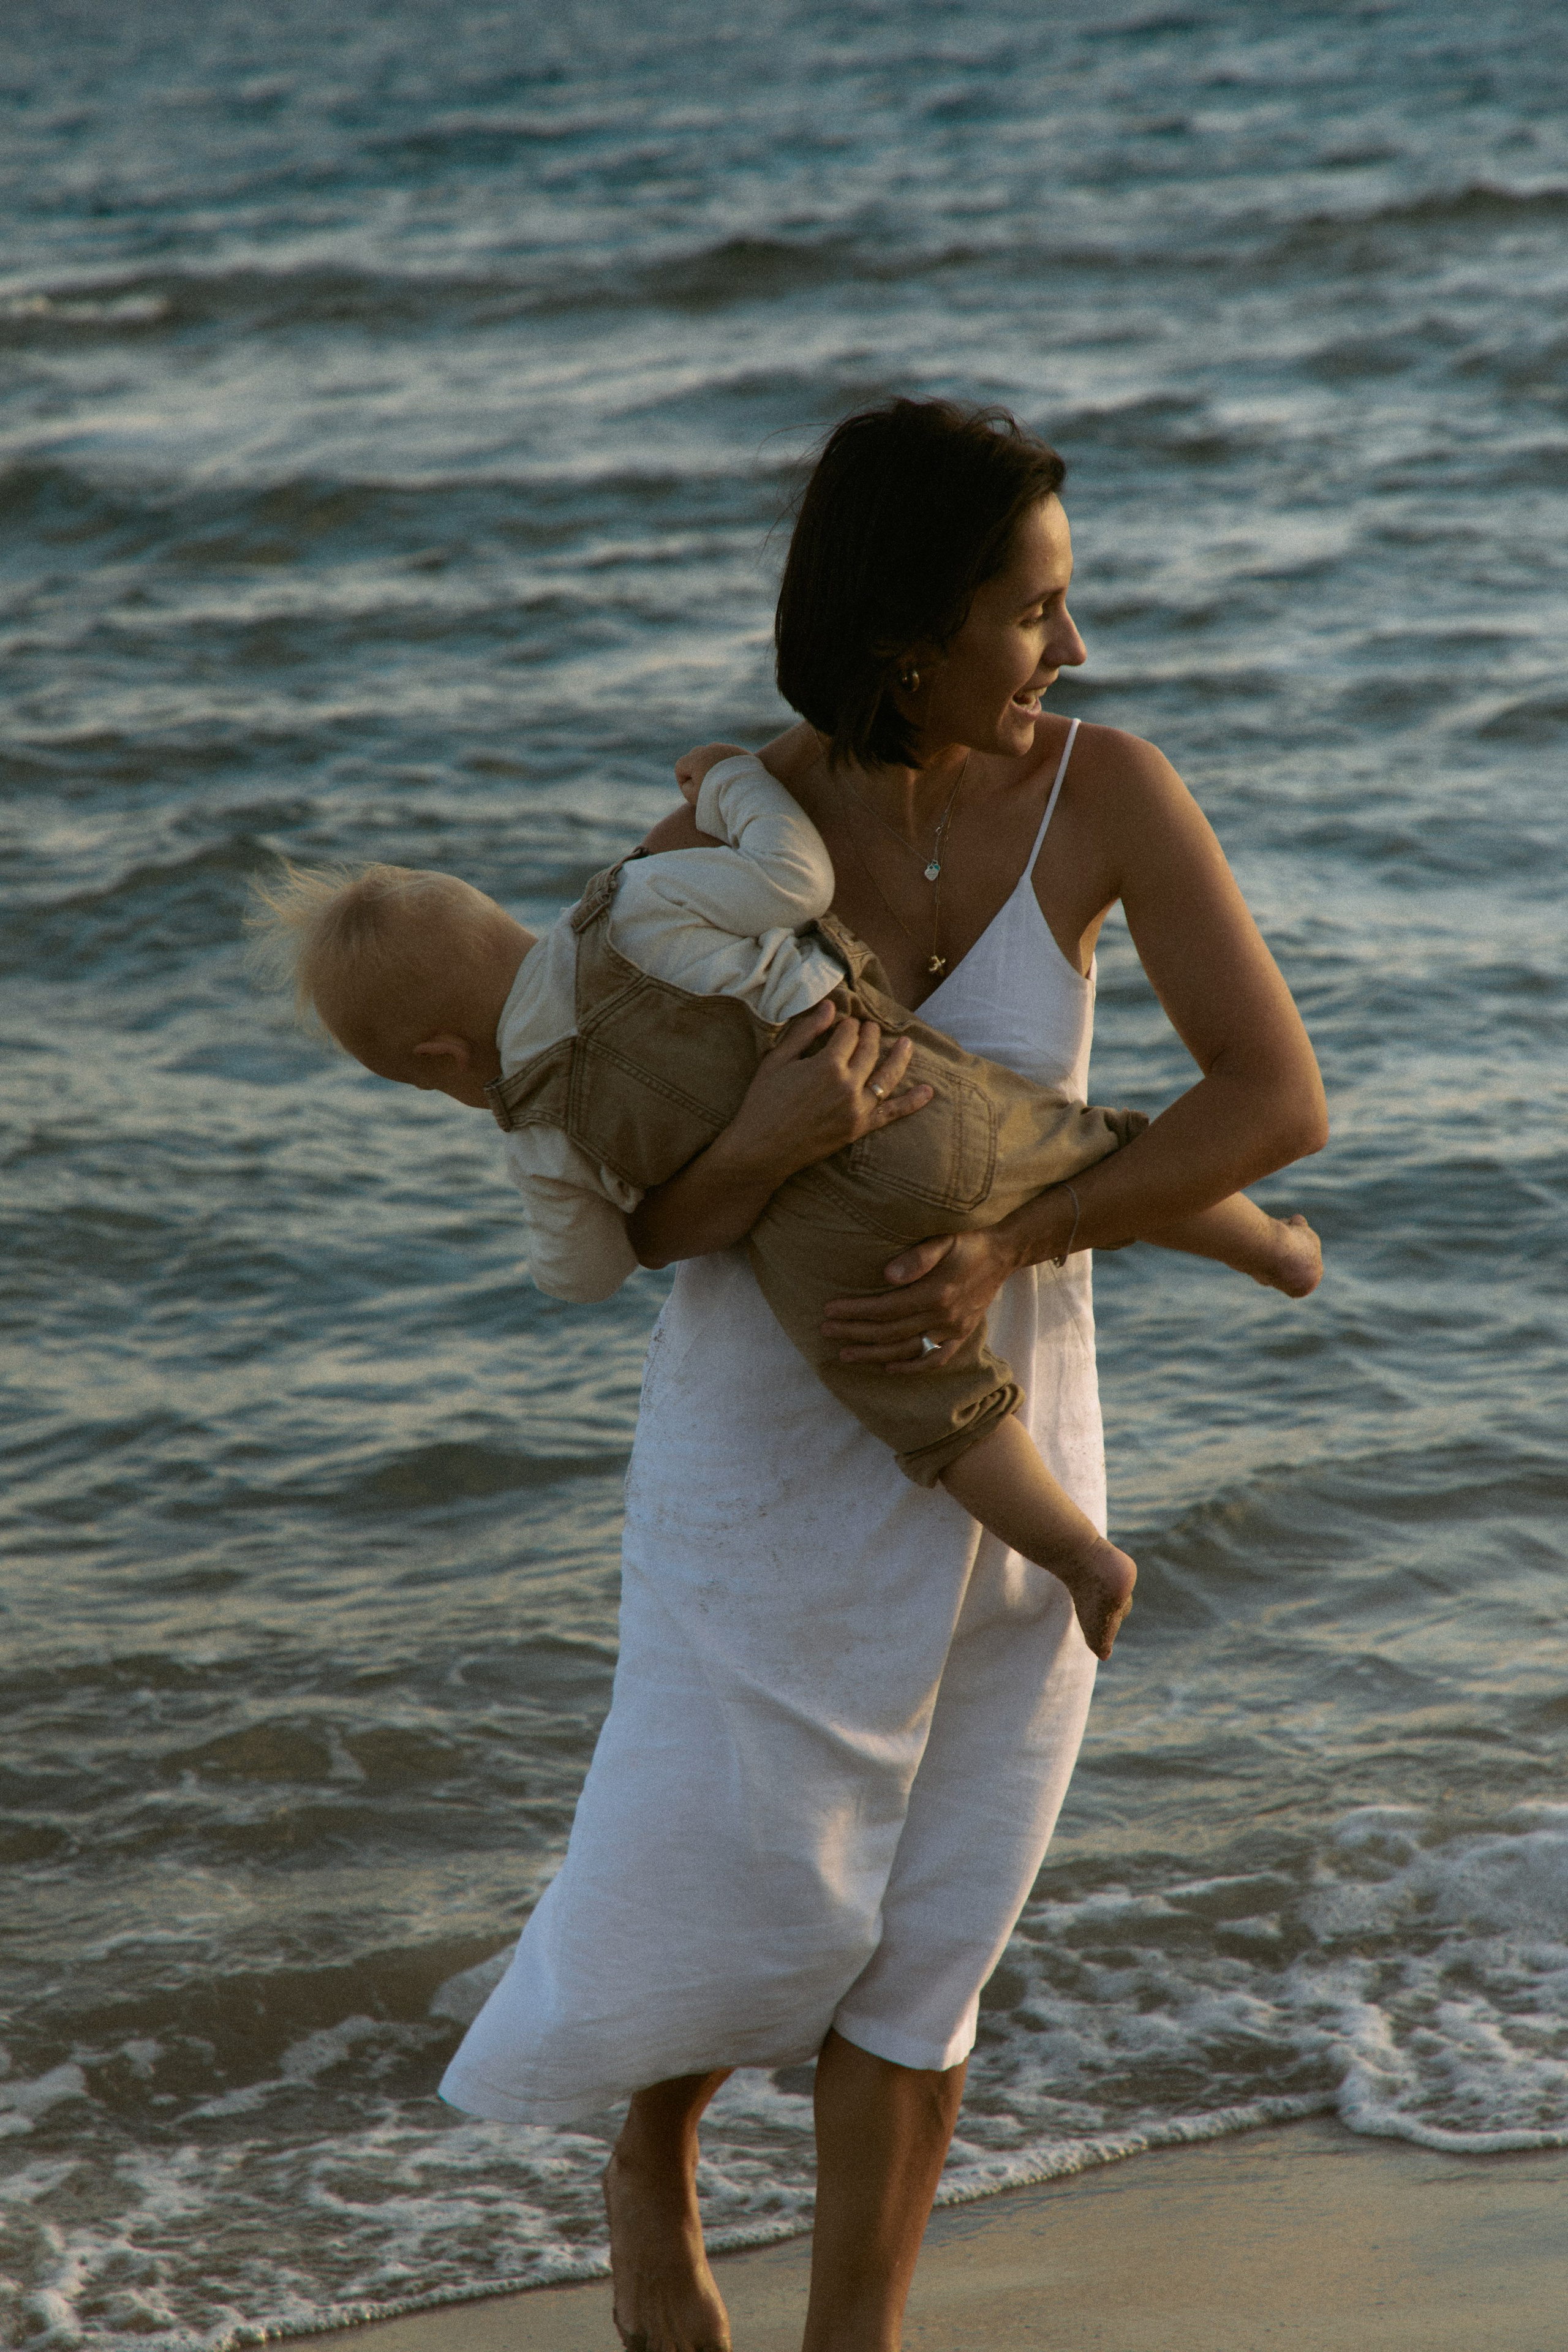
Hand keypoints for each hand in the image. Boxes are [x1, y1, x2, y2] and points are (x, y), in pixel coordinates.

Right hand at [674, 742, 751, 806]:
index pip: (680, 767)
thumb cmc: (716, 795)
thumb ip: (686, 787)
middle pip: (695, 758)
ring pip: (712, 755)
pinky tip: (732, 778)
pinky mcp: (738, 751)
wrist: (745, 791)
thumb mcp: (693, 796)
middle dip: (697, 771)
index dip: (683, 781)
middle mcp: (708, 749)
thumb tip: (690, 780)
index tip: (692, 792)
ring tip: (720, 782)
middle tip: (705, 787)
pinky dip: (727, 766)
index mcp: (695, 758)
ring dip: (713, 767)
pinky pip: (727, 757)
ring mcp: (724, 748)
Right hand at [718, 1000, 933, 1185]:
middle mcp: (848, 1085)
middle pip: (869, 1051)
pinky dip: (912, 1103)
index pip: (849, 1034)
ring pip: (887, 1076)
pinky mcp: (859, 1128)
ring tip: (907, 1043)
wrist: (761, 1150)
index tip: (845, 1022)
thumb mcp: (777, 1061)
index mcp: (827, 1064)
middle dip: (871, 1035)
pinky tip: (927, 1092)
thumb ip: (805, 1032)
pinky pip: (892, 1113)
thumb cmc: (762, 1103)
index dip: (848, 1025)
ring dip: (900, 1057)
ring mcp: (857, 1108)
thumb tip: (830, 1007)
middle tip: (871, 1027)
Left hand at [821, 1227, 1021, 1369]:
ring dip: (873, 1354)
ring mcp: (953, 1331)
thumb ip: (918, 1257)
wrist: (1002, 1254)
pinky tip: (889, 1368)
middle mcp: (944, 1317)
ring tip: (845, 1354)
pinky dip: (911, 1367)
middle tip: (826, 1331)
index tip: (829, 1310)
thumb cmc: (968, 1244)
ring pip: (907, 1350)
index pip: (886, 1308)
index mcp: (937, 1293)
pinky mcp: (961, 1336)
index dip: (856, 1311)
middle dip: (855, 1333)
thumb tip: (887, 1274)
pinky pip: (934, 1359)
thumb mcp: (944, 1241)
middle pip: (890, 1332)